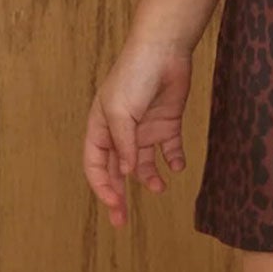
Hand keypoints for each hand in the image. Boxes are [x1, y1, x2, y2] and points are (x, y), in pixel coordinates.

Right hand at [84, 38, 193, 228]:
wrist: (164, 50)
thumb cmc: (134, 76)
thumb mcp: (121, 112)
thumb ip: (123, 144)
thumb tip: (126, 174)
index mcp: (101, 128)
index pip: (95, 165)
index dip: (101, 186)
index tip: (114, 203)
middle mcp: (121, 131)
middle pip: (117, 170)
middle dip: (119, 195)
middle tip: (122, 221)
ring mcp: (144, 128)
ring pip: (143, 163)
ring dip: (149, 178)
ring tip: (160, 188)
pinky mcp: (167, 122)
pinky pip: (168, 148)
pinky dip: (172, 160)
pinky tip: (177, 166)